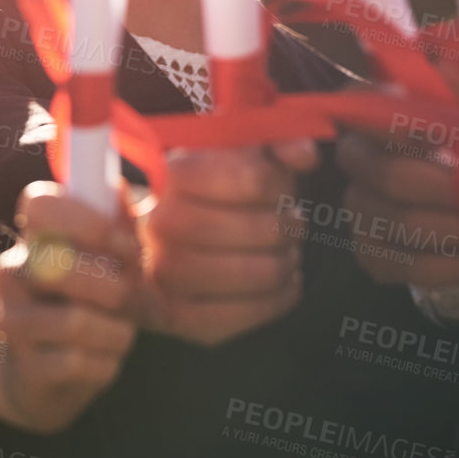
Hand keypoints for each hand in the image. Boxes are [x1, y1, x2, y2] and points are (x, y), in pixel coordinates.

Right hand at [0, 182, 140, 433]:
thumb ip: (119, 222)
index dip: (88, 221)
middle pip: (62, 265)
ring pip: (75, 321)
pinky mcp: (25, 367)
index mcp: (31, 235)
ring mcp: (12, 321)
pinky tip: (104, 357)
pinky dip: (106, 361)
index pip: (38, 204)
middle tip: (127, 296)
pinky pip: (79, 362)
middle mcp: (11, 272)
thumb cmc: (93, 300)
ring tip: (120, 332)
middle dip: (114, 285)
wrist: (51, 372)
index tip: (122, 245)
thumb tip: (116, 188)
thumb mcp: (111, 258)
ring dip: (116, 330)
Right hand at [136, 140, 316, 345]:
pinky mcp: (172, 315)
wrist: (152, 231)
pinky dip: (272, 303)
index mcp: (172, 172)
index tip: (280, 191)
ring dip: (282, 267)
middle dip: (285, 229)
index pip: (252, 178)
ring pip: (248, 276)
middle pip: (255, 230)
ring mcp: (159, 271)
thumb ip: (274, 139)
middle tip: (292, 226)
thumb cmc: (206, 189)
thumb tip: (306, 155)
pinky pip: (235, 318)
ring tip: (287, 256)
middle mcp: (156, 221)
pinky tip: (283, 287)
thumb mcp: (233, 150)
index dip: (279, 186)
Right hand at [336, 126, 458, 287]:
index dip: (400, 121)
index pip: (363, 105)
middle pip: (394, 176)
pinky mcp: (372, 254)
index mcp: (370, 112)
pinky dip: (457, 267)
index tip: (449, 133)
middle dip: (450, 191)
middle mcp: (355, 158)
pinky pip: (412, 267)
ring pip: (405, 225)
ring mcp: (359, 209)